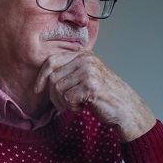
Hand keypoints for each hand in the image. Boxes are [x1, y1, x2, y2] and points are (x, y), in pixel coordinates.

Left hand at [33, 51, 155, 141]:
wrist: (124, 108)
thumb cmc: (103, 95)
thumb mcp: (86, 76)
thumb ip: (69, 71)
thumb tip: (42, 77)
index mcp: (83, 54)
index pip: (52, 60)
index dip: (41, 76)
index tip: (38, 90)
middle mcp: (86, 59)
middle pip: (53, 77)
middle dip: (53, 95)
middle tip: (62, 105)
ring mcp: (89, 71)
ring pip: (58, 88)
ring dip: (64, 102)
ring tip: (76, 105)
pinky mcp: (91, 85)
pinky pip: (67, 98)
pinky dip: (72, 107)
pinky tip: (83, 107)